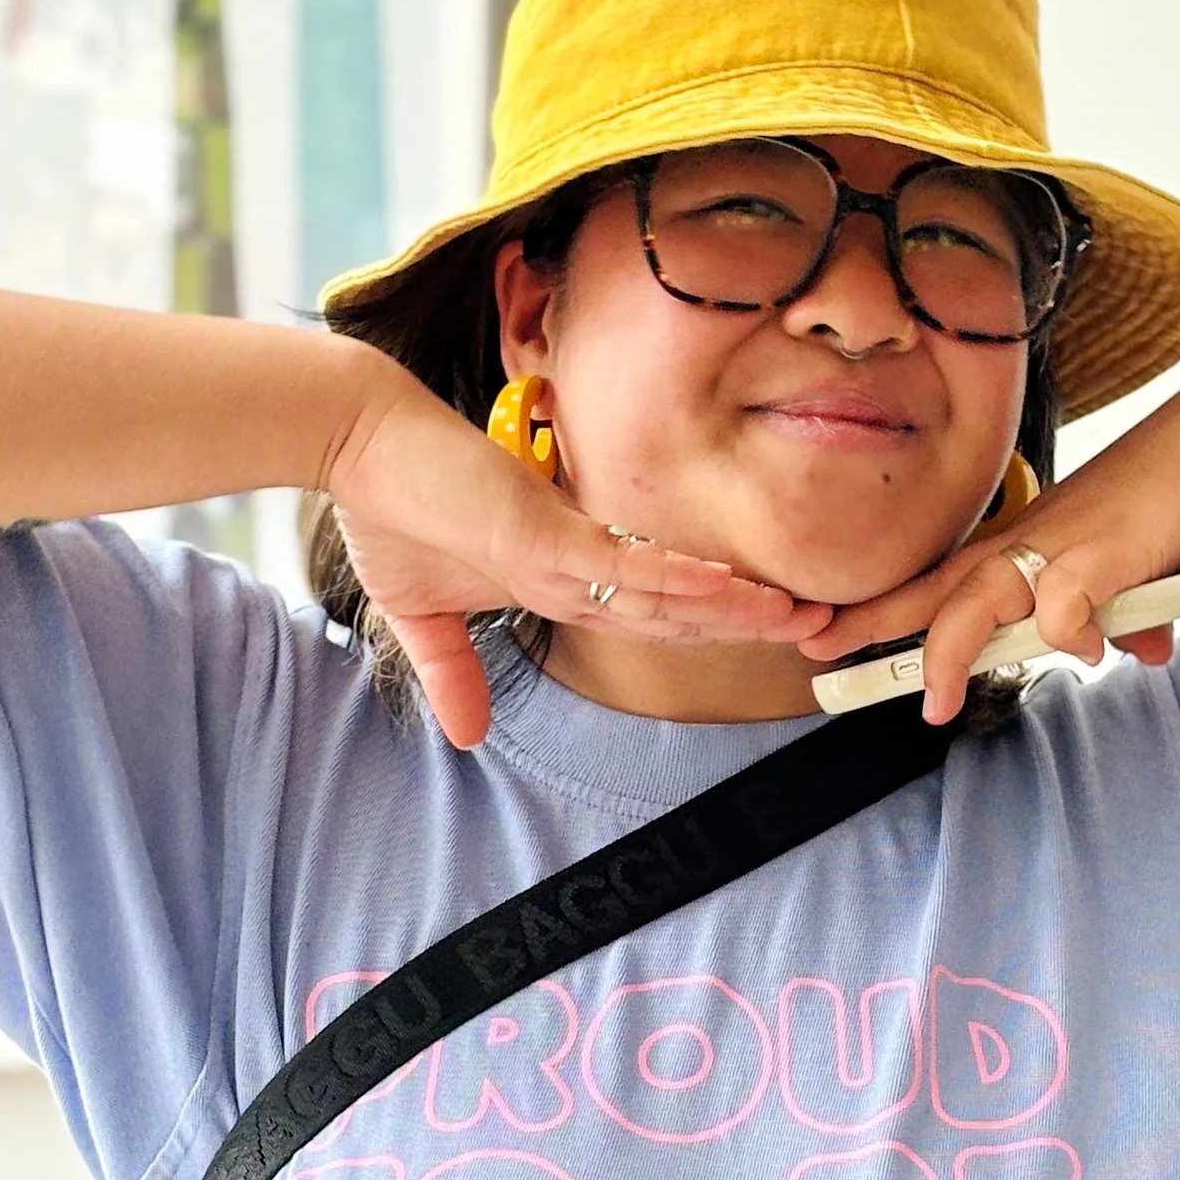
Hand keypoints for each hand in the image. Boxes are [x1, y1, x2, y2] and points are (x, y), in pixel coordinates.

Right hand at [323, 359, 829, 747]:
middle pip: (679, 604)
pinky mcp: (548, 532)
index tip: (762, 639)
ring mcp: (567, 547)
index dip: (708, 629)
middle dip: (748, 619)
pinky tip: (728, 590)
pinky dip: (679, 579)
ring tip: (802, 616)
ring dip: (736, 604)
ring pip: (670, 588)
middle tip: (822, 627)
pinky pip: (627, 564)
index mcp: (558, 578)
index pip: (651, 614)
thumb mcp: (418, 613)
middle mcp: (577, 562)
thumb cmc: (391, 506)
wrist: (358, 440)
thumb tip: (468, 739)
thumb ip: (451, 671)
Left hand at [798, 370, 1179, 721]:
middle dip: (878, 627)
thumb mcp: (1140, 569)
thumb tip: (1139, 651)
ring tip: (938, 701)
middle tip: (824, 660)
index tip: (828, 636)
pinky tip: (1082, 652)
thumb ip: (1126, 612)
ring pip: (988, 596)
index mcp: (1030, 545)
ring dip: (955, 647)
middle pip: (941, 591)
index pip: (940, 582)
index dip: (883, 611)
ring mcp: (1071, 541)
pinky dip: (1069, 629)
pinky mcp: (1117, 548)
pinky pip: (1071, 597)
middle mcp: (1035, 540)